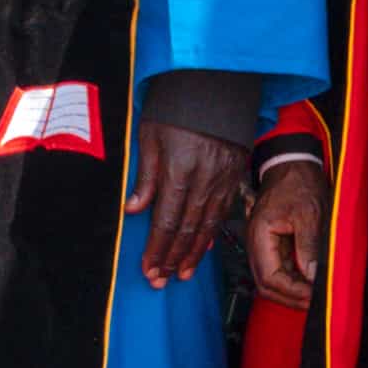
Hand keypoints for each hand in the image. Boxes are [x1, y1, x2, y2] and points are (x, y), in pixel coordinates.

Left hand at [127, 119, 247, 289]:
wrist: (214, 86)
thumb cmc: (177, 108)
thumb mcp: (150, 136)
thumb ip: (145, 176)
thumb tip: (134, 210)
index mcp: (179, 171)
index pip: (167, 222)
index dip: (157, 249)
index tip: (148, 269)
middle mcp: (204, 180)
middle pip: (187, 230)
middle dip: (172, 259)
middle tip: (160, 280)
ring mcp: (222, 179)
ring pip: (207, 226)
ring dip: (192, 254)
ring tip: (181, 274)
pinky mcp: (233, 176)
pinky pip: (222, 212)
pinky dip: (211, 234)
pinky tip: (202, 249)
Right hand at [242, 151, 330, 308]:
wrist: (292, 164)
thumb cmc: (298, 183)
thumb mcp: (309, 214)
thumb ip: (308, 247)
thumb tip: (310, 276)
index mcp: (260, 235)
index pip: (269, 277)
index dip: (292, 292)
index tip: (312, 297)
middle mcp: (256, 243)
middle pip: (265, 284)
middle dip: (289, 298)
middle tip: (313, 303)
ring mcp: (263, 245)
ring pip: (270, 280)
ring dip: (290, 292)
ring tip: (312, 297)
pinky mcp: (272, 244)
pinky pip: (278, 270)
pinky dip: (292, 281)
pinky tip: (308, 284)